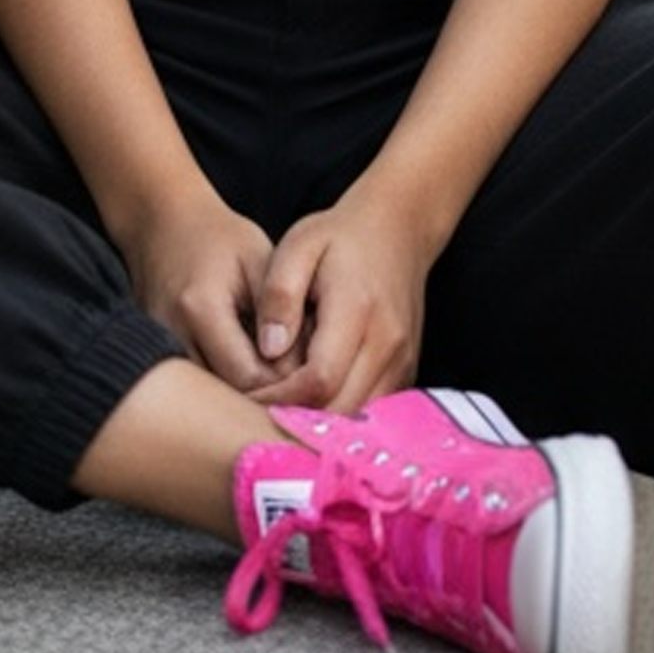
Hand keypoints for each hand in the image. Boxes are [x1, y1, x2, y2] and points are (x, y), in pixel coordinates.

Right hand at [117, 189, 290, 394]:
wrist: (163, 223)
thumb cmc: (219, 238)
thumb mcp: (259, 260)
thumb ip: (280, 311)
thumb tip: (300, 368)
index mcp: (200, 309)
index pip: (248, 376)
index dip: (283, 383)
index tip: (308, 372)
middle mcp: (171, 335)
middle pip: (225, 394)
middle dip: (264, 395)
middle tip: (294, 378)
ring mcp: (156, 347)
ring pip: (208, 395)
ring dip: (241, 392)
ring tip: (271, 370)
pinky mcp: (153, 354)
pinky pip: (194, 383)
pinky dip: (220, 383)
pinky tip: (243, 366)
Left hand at [248, 187, 436, 417]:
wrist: (399, 229)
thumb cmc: (340, 236)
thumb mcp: (299, 246)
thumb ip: (279, 295)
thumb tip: (268, 349)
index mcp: (358, 309)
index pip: (319, 379)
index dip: (280, 398)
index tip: (247, 397)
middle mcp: (388, 343)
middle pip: (340, 409)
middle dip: (295, 420)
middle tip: (255, 414)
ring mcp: (402, 360)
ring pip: (358, 418)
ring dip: (318, 424)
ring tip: (279, 412)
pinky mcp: (406, 370)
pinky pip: (373, 410)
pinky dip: (341, 416)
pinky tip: (311, 405)